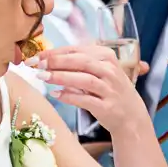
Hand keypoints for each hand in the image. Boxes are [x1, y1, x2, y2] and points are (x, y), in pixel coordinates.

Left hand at [27, 45, 146, 133]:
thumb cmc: (109, 90)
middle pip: (81, 61)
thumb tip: (48, 60)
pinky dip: (69, 96)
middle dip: (57, 61)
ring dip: (61, 77)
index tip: (38, 55)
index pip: (77, 50)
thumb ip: (78, 65)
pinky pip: (85, 100)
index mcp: (107, 57)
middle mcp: (110, 71)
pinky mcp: (107, 107)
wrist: (130, 116)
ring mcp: (110, 89)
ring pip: (83, 79)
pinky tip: (55, 94)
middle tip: (37, 64)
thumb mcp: (99, 72)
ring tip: (42, 77)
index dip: (56, 52)